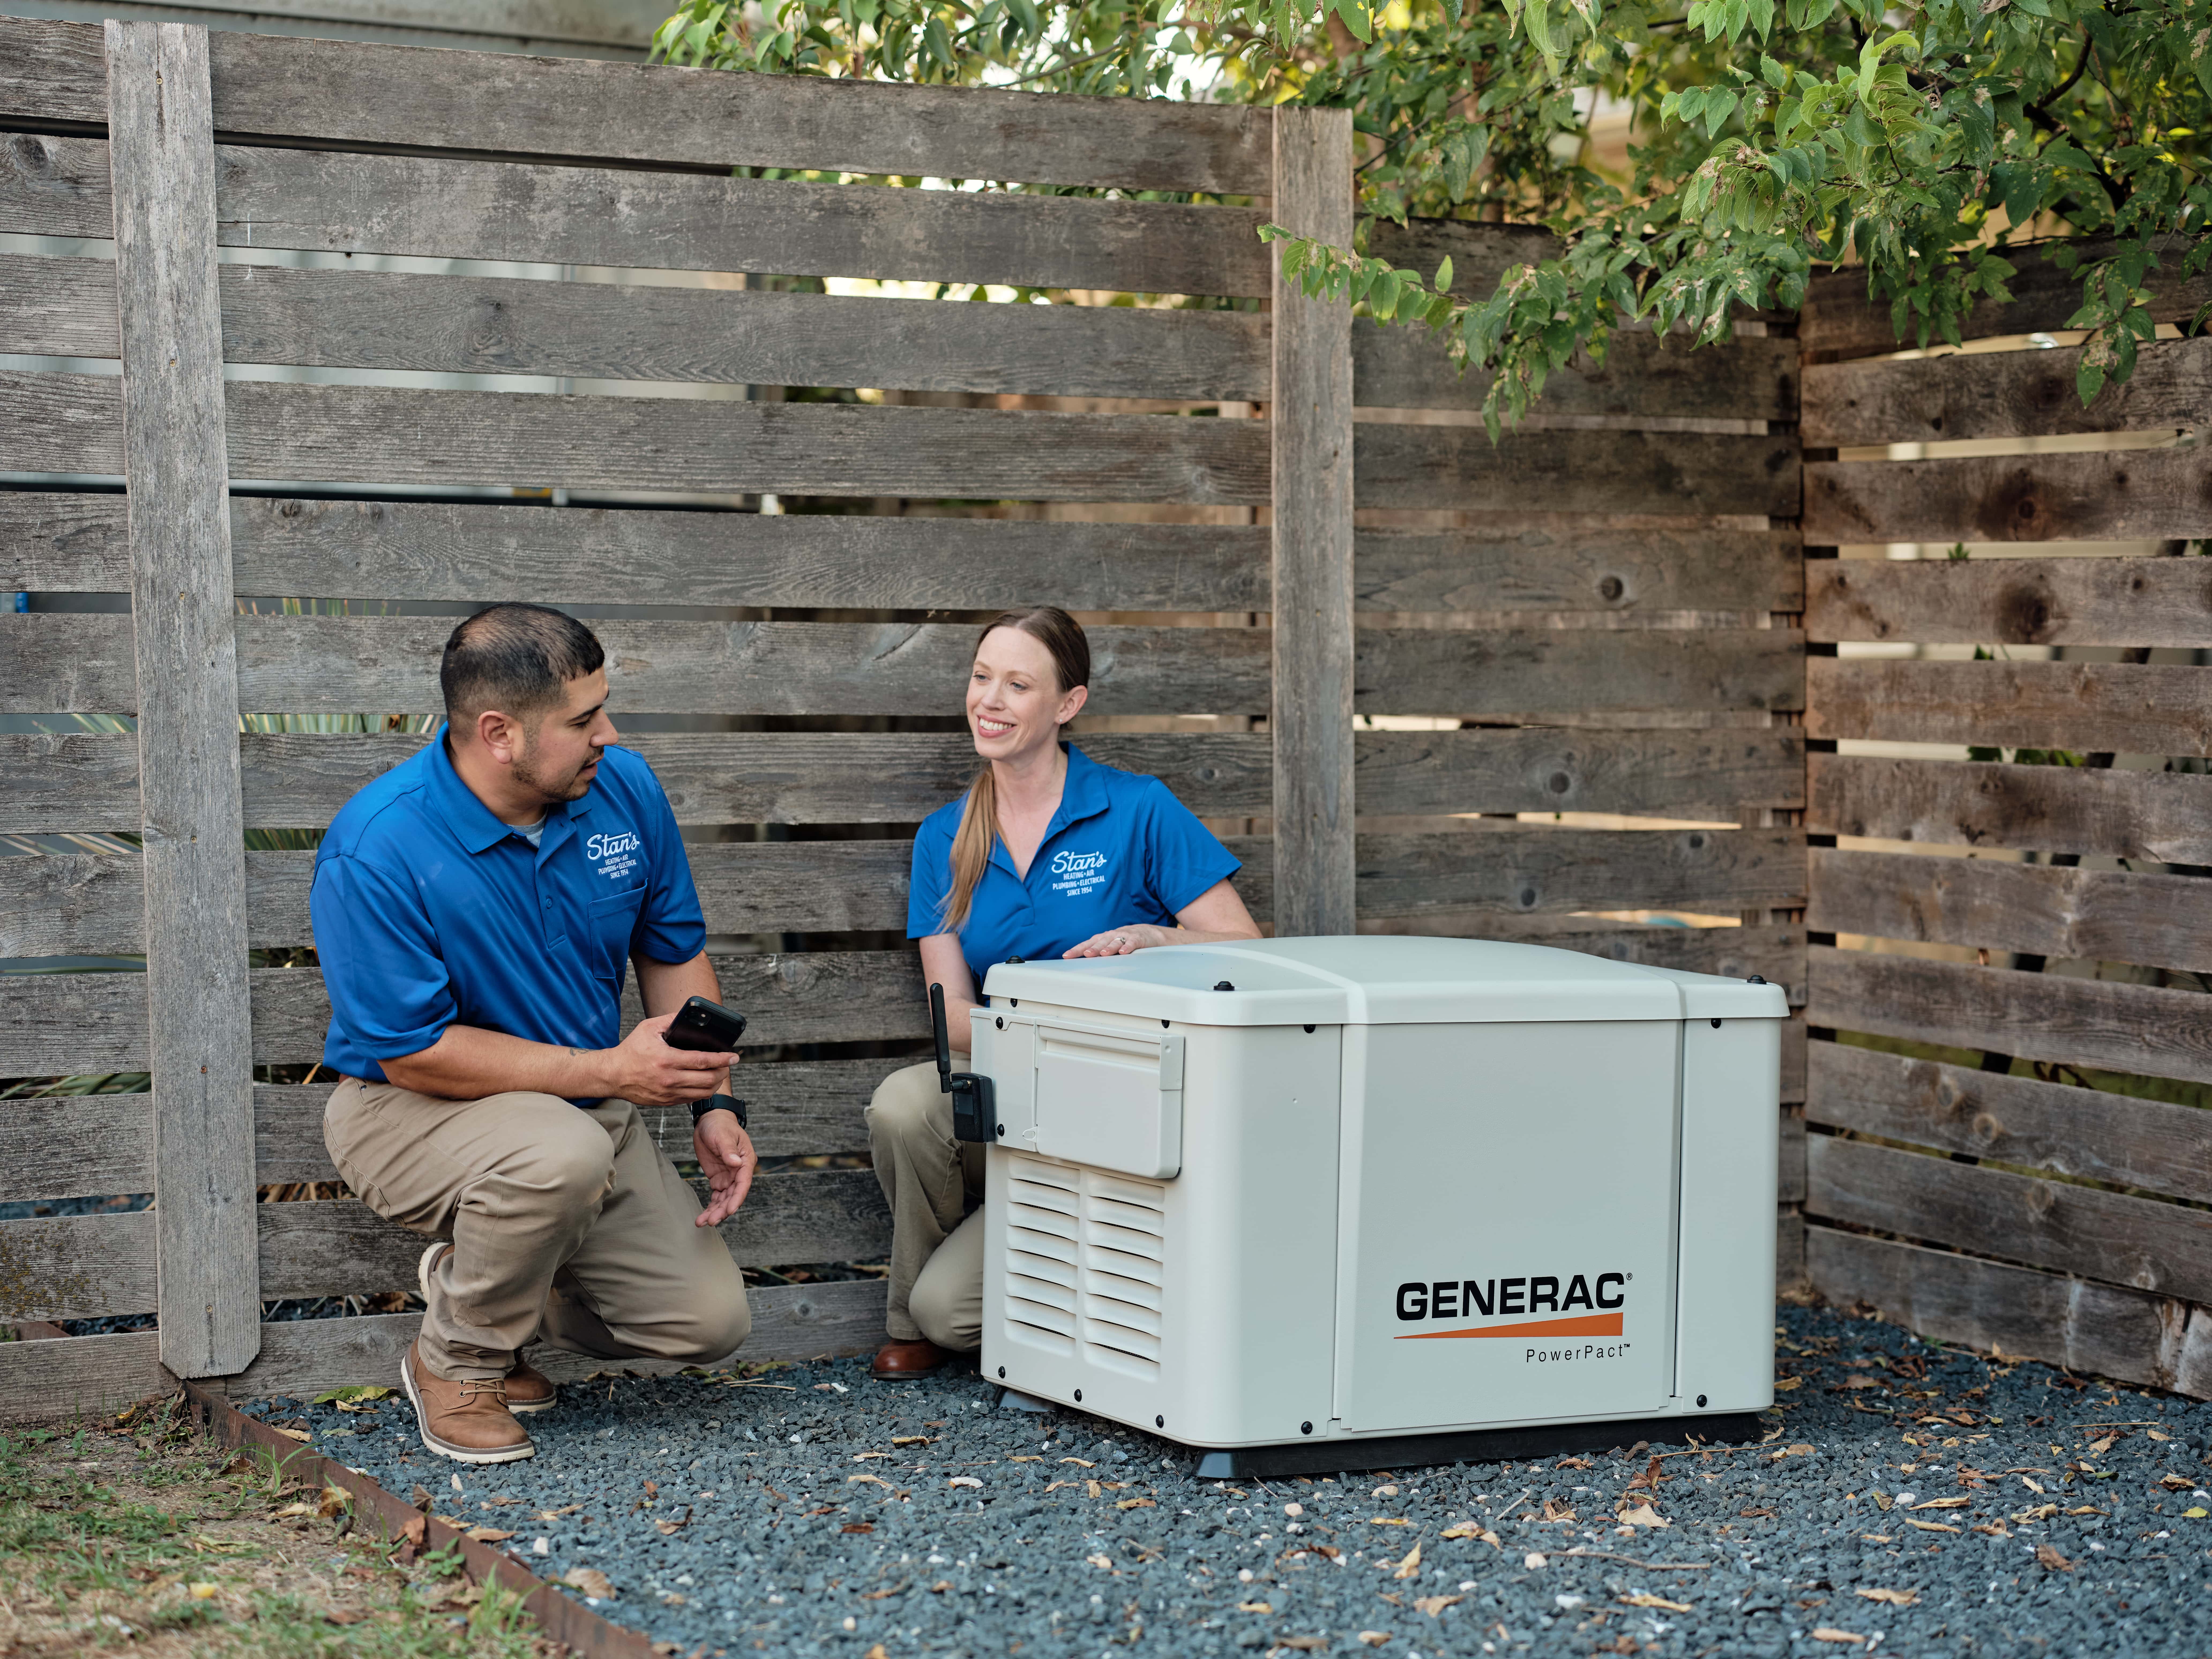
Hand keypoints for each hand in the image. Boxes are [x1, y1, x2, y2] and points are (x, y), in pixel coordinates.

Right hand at [607, 1012, 737, 1105]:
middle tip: (728, 1064)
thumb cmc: (630, 1051)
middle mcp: (669, 1079)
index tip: (733, 1055)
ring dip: (716, 1083)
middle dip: (723, 1071)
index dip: (722, 1058)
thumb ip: (669, 1020)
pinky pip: (691, 1099)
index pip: (703, 1061)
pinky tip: (705, 1083)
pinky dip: (702, 1091)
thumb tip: (688, 1015)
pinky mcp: (666, 1102)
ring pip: (703, 1093)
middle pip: (708, 1079)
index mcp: (667, 1060)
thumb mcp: (648, 1028)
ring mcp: (668, 1093)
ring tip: (720, 1073)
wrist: (612, 1075)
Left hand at [693, 1108, 755, 1226]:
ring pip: (724, 1199)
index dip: (737, 1198)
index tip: (729, 1210)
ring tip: (702, 1223)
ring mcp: (728, 1177)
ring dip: (715, 1212)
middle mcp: (739, 1172)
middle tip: (711, 1221)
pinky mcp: (718, 1179)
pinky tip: (702, 1217)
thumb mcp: (723, 1135)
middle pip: (733, 1195)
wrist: (709, 1121)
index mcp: (746, 1161)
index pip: (743, 1183)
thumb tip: (736, 1163)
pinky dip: (710, 1207)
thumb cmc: (719, 1125)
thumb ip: (728, 1150)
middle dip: (723, 1209)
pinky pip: (716, 1197)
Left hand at [1063, 923, 1174, 957]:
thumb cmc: (1124, 941)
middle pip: (1099, 942)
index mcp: (1102, 938)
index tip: (1066, 956)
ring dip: (1109, 947)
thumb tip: (1081, 966)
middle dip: (1092, 948)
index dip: (1077, 949)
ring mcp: (1124, 936)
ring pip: (1115, 942)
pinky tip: (1124, 952)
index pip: (1087, 943)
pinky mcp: (1138, 938)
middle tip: (1086, 954)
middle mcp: (1111, 936)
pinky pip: (1132, 942)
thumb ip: (1098, 953)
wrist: (1148, 933)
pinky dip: (1128, 947)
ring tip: (1103, 954)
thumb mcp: (1110, 945)